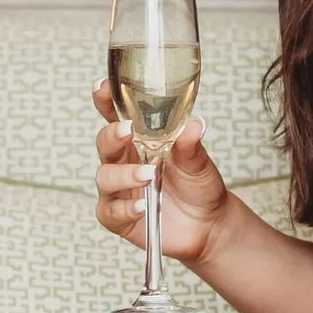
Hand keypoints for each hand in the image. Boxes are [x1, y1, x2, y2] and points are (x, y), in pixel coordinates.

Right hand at [93, 81, 234, 265]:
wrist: (209, 224)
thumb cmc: (198, 186)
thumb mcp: (199, 163)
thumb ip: (191, 146)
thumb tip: (194, 125)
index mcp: (138, 141)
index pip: (115, 117)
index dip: (106, 101)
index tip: (104, 87)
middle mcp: (123, 162)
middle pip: (104, 143)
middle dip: (111, 135)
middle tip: (127, 130)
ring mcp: (119, 190)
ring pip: (105, 177)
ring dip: (124, 175)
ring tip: (148, 174)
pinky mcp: (119, 217)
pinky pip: (111, 212)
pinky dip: (126, 208)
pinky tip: (143, 206)